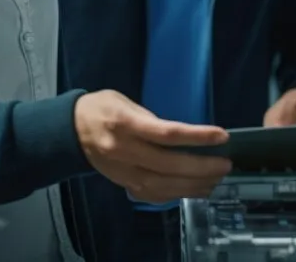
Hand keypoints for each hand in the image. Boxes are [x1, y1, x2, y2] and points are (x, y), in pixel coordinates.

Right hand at [74, 90, 232, 203]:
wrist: (70, 132)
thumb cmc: (101, 109)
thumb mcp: (124, 101)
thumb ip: (150, 118)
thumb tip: (181, 136)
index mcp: (125, 124)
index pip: (167, 134)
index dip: (197, 137)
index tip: (222, 136)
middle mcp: (125, 150)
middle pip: (170, 164)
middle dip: (202, 167)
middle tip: (226, 164)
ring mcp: (124, 171)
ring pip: (164, 185)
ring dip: (195, 185)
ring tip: (217, 180)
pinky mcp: (124, 184)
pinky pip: (155, 194)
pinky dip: (178, 194)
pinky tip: (196, 189)